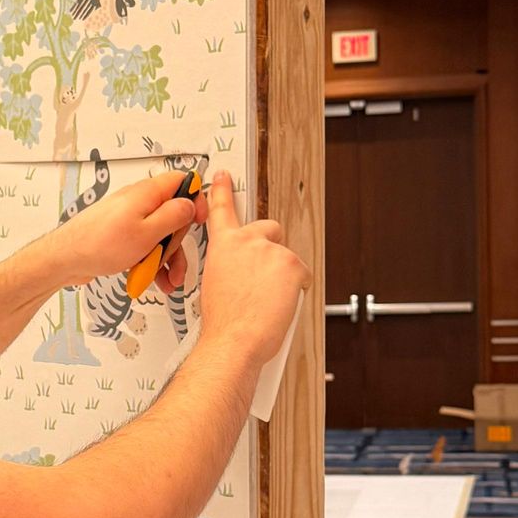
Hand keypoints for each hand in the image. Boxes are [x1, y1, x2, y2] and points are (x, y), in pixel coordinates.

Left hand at [50, 168, 197, 295]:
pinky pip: (144, 245)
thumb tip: (190, 204)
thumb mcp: (147, 233)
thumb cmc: (99, 245)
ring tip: (168, 280)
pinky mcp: (121, 235)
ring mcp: (128, 219)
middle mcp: (138, 202)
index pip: (180, 181)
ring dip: (166, 257)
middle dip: (177, 241)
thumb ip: (173, 216)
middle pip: (172, 214)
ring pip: (159, 234)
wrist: (65, 259)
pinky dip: (150, 261)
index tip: (199, 220)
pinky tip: (151, 278)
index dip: (195, 198)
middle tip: (174, 260)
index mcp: (146, 194)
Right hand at [194, 171, 308, 361]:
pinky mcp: (293, 264)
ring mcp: (272, 251)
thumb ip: (229, 268)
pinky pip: (304, 276)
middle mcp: (247, 241)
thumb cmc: (224, 323)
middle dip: (272, 247)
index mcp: (223, 246)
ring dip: (284, 277)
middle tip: (266, 274)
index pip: (222, 210)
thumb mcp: (214, 286)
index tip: (224, 176)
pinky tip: (281, 304)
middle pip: (270, 229)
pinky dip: (298, 290)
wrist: (235, 340)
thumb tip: (242, 274)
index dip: (222, 190)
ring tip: (268, 301)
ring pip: (288, 259)